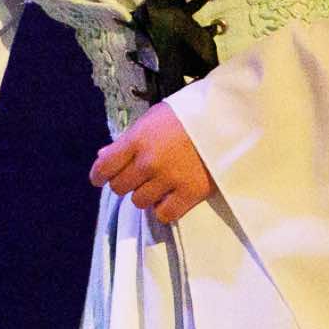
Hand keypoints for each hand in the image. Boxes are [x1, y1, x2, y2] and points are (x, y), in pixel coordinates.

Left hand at [89, 102, 215, 223]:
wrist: (229, 117)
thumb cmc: (188, 114)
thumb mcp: (152, 119)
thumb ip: (128, 140)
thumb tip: (103, 156)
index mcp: (137, 140)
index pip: (104, 167)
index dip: (99, 175)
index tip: (101, 178)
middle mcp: (149, 162)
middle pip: (120, 187)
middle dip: (125, 183)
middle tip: (137, 178)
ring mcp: (170, 179)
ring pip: (139, 201)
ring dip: (144, 195)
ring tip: (157, 185)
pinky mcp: (191, 192)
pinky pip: (165, 214)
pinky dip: (163, 209)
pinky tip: (169, 198)